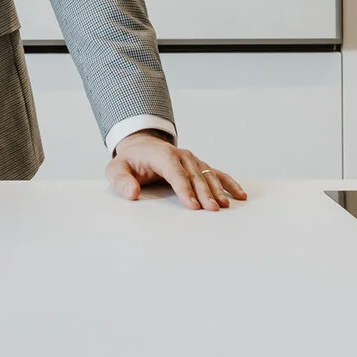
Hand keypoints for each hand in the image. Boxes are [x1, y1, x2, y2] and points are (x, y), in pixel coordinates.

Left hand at [107, 131, 245, 209]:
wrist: (141, 146)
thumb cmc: (129, 161)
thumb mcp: (116, 169)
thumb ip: (121, 180)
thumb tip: (132, 193)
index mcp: (161, 155)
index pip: (175, 172)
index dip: (184, 189)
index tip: (193, 206)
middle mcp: (180, 155)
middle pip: (195, 175)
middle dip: (204, 193)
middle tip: (212, 210)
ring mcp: (192, 160)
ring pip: (207, 175)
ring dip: (217, 190)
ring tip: (225, 205)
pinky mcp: (199, 166)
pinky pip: (216, 174)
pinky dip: (228, 183)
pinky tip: (239, 195)